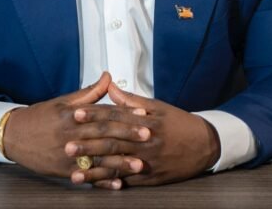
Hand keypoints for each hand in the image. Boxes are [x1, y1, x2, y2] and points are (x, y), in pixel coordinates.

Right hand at [2, 72, 147, 186]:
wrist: (13, 135)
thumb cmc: (41, 116)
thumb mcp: (63, 101)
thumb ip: (89, 92)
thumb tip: (108, 77)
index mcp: (73, 114)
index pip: (103, 112)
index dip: (124, 112)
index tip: (142, 113)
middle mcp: (71, 134)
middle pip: (104, 134)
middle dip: (127, 135)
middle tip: (148, 136)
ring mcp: (67, 154)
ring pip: (98, 159)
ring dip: (120, 163)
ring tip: (139, 164)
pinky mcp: (63, 170)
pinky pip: (87, 177)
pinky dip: (103, 182)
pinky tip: (118, 184)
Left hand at [69, 82, 220, 186]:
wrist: (205, 145)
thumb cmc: (179, 123)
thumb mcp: (158, 106)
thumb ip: (131, 99)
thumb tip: (109, 86)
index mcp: (146, 121)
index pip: (115, 116)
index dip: (94, 114)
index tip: (75, 113)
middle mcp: (145, 142)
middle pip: (113, 142)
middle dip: (88, 144)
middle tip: (66, 145)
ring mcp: (148, 162)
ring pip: (117, 165)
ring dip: (95, 169)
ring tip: (75, 172)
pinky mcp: (151, 178)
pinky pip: (127, 181)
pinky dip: (110, 183)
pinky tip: (95, 185)